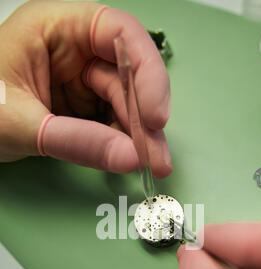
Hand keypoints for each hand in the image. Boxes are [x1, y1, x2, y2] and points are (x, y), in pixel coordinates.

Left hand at [0, 1, 171, 175]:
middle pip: (127, 76)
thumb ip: (75, 140)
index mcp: (56, 28)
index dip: (146, 72)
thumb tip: (129, 157)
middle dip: (144, 119)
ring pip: (124, 103)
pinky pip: (112, 122)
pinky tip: (131, 159)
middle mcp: (74, 50)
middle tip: (156, 158)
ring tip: (153, 165)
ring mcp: (79, 80)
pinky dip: (124, 142)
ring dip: (141, 136)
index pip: (117, 33)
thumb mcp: (21, 124)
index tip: (156, 116)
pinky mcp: (81, 107)